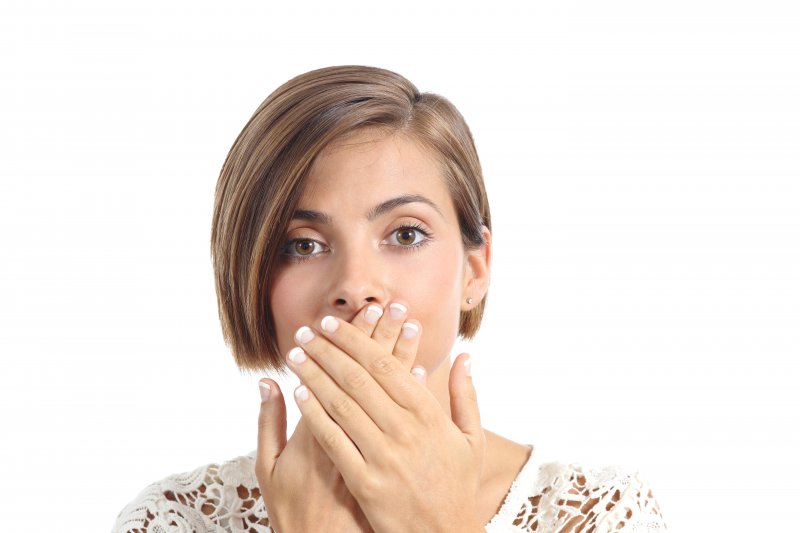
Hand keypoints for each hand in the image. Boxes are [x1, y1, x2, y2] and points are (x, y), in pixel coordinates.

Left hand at [286, 302, 485, 532]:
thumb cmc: (458, 486)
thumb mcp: (473, 440)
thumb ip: (465, 395)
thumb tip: (465, 356)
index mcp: (429, 414)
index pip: (385, 365)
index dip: (355, 341)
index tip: (333, 325)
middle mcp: (406, 430)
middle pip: (357, 378)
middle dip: (327, 350)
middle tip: (305, 331)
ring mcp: (384, 456)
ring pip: (341, 404)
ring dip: (314, 375)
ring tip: (295, 356)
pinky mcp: (366, 483)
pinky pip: (334, 441)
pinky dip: (314, 415)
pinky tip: (298, 395)